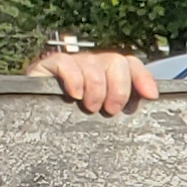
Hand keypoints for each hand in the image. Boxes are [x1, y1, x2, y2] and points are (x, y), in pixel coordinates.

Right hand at [29, 49, 156, 116]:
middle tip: (111, 110)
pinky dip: (74, 79)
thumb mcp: (105, 117)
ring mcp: (70, 63)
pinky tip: (74, 95)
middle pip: (115, 60)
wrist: (36, 126)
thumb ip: (124, 106)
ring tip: (90, 107)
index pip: (130, 63)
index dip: (142, 77)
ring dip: (96, 89)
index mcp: (108, 75)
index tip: (150, 96)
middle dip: (118, 88)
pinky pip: (65, 62)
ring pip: (92, 64)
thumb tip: (150, 98)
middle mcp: (91, 64)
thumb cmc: (74, 124)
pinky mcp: (48, 65)